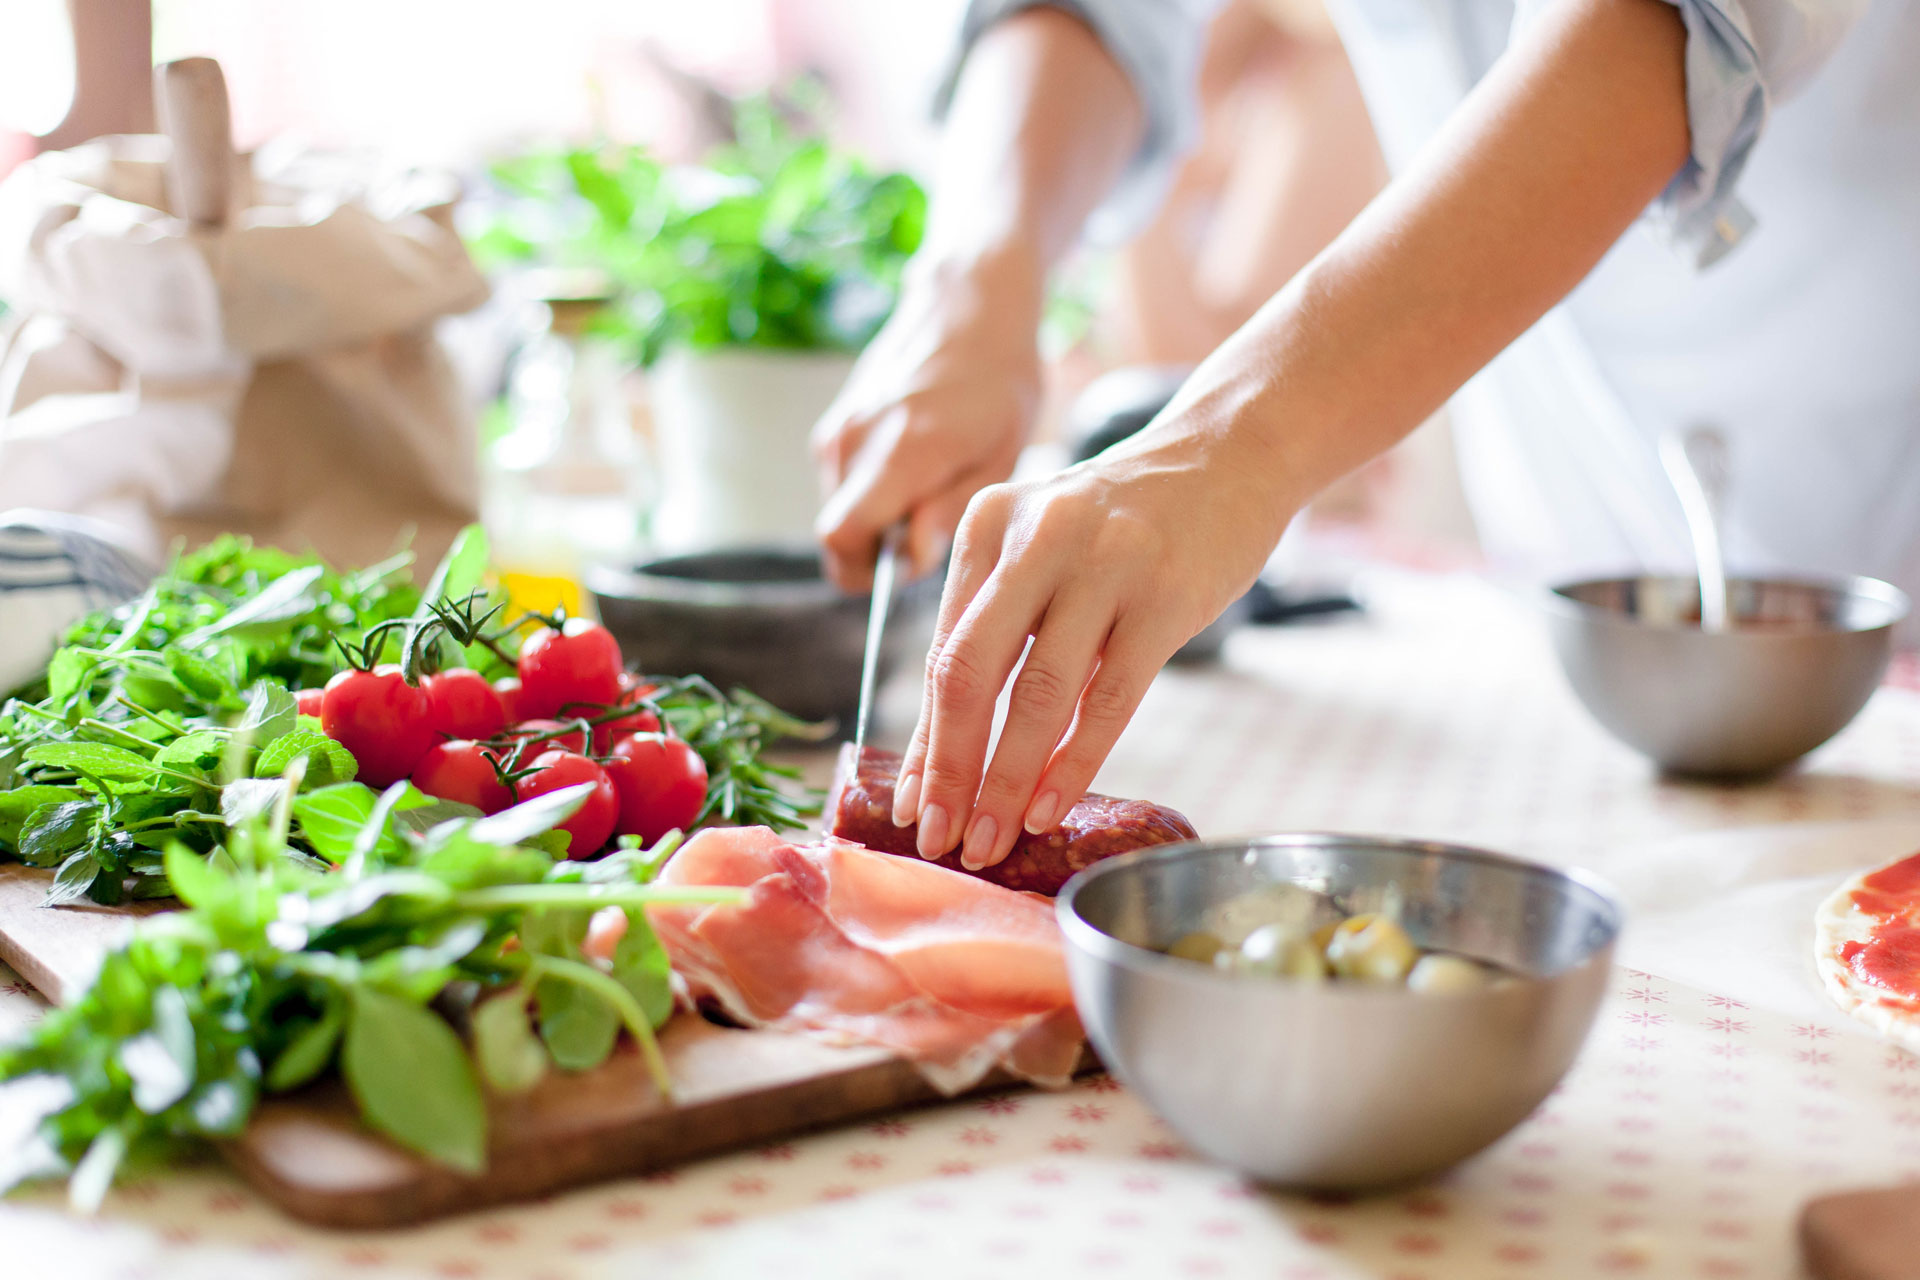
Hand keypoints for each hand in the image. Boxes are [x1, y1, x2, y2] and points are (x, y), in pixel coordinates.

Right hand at [813, 250, 1044, 591]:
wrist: (969, 307)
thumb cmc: (1000, 383)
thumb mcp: (1001, 455)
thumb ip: (951, 511)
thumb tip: (911, 559)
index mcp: (900, 451)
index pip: (841, 538)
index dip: (868, 572)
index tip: (911, 565)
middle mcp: (854, 440)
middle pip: (838, 533)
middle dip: (880, 549)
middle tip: (934, 525)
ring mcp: (838, 429)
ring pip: (841, 509)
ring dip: (879, 518)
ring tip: (932, 485)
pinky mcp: (835, 424)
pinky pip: (843, 483)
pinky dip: (872, 491)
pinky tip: (916, 464)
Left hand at [893, 416, 1292, 868]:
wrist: (1228, 454)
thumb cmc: (1125, 519)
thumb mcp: (1042, 543)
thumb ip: (997, 622)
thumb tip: (949, 745)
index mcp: (988, 526)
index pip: (943, 653)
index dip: (925, 739)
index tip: (914, 805)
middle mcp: (1035, 538)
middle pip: (971, 674)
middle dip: (950, 769)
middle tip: (942, 838)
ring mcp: (1103, 565)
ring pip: (1038, 696)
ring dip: (1007, 782)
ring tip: (992, 840)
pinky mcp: (1164, 597)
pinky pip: (1107, 700)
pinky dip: (1073, 763)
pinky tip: (1050, 807)